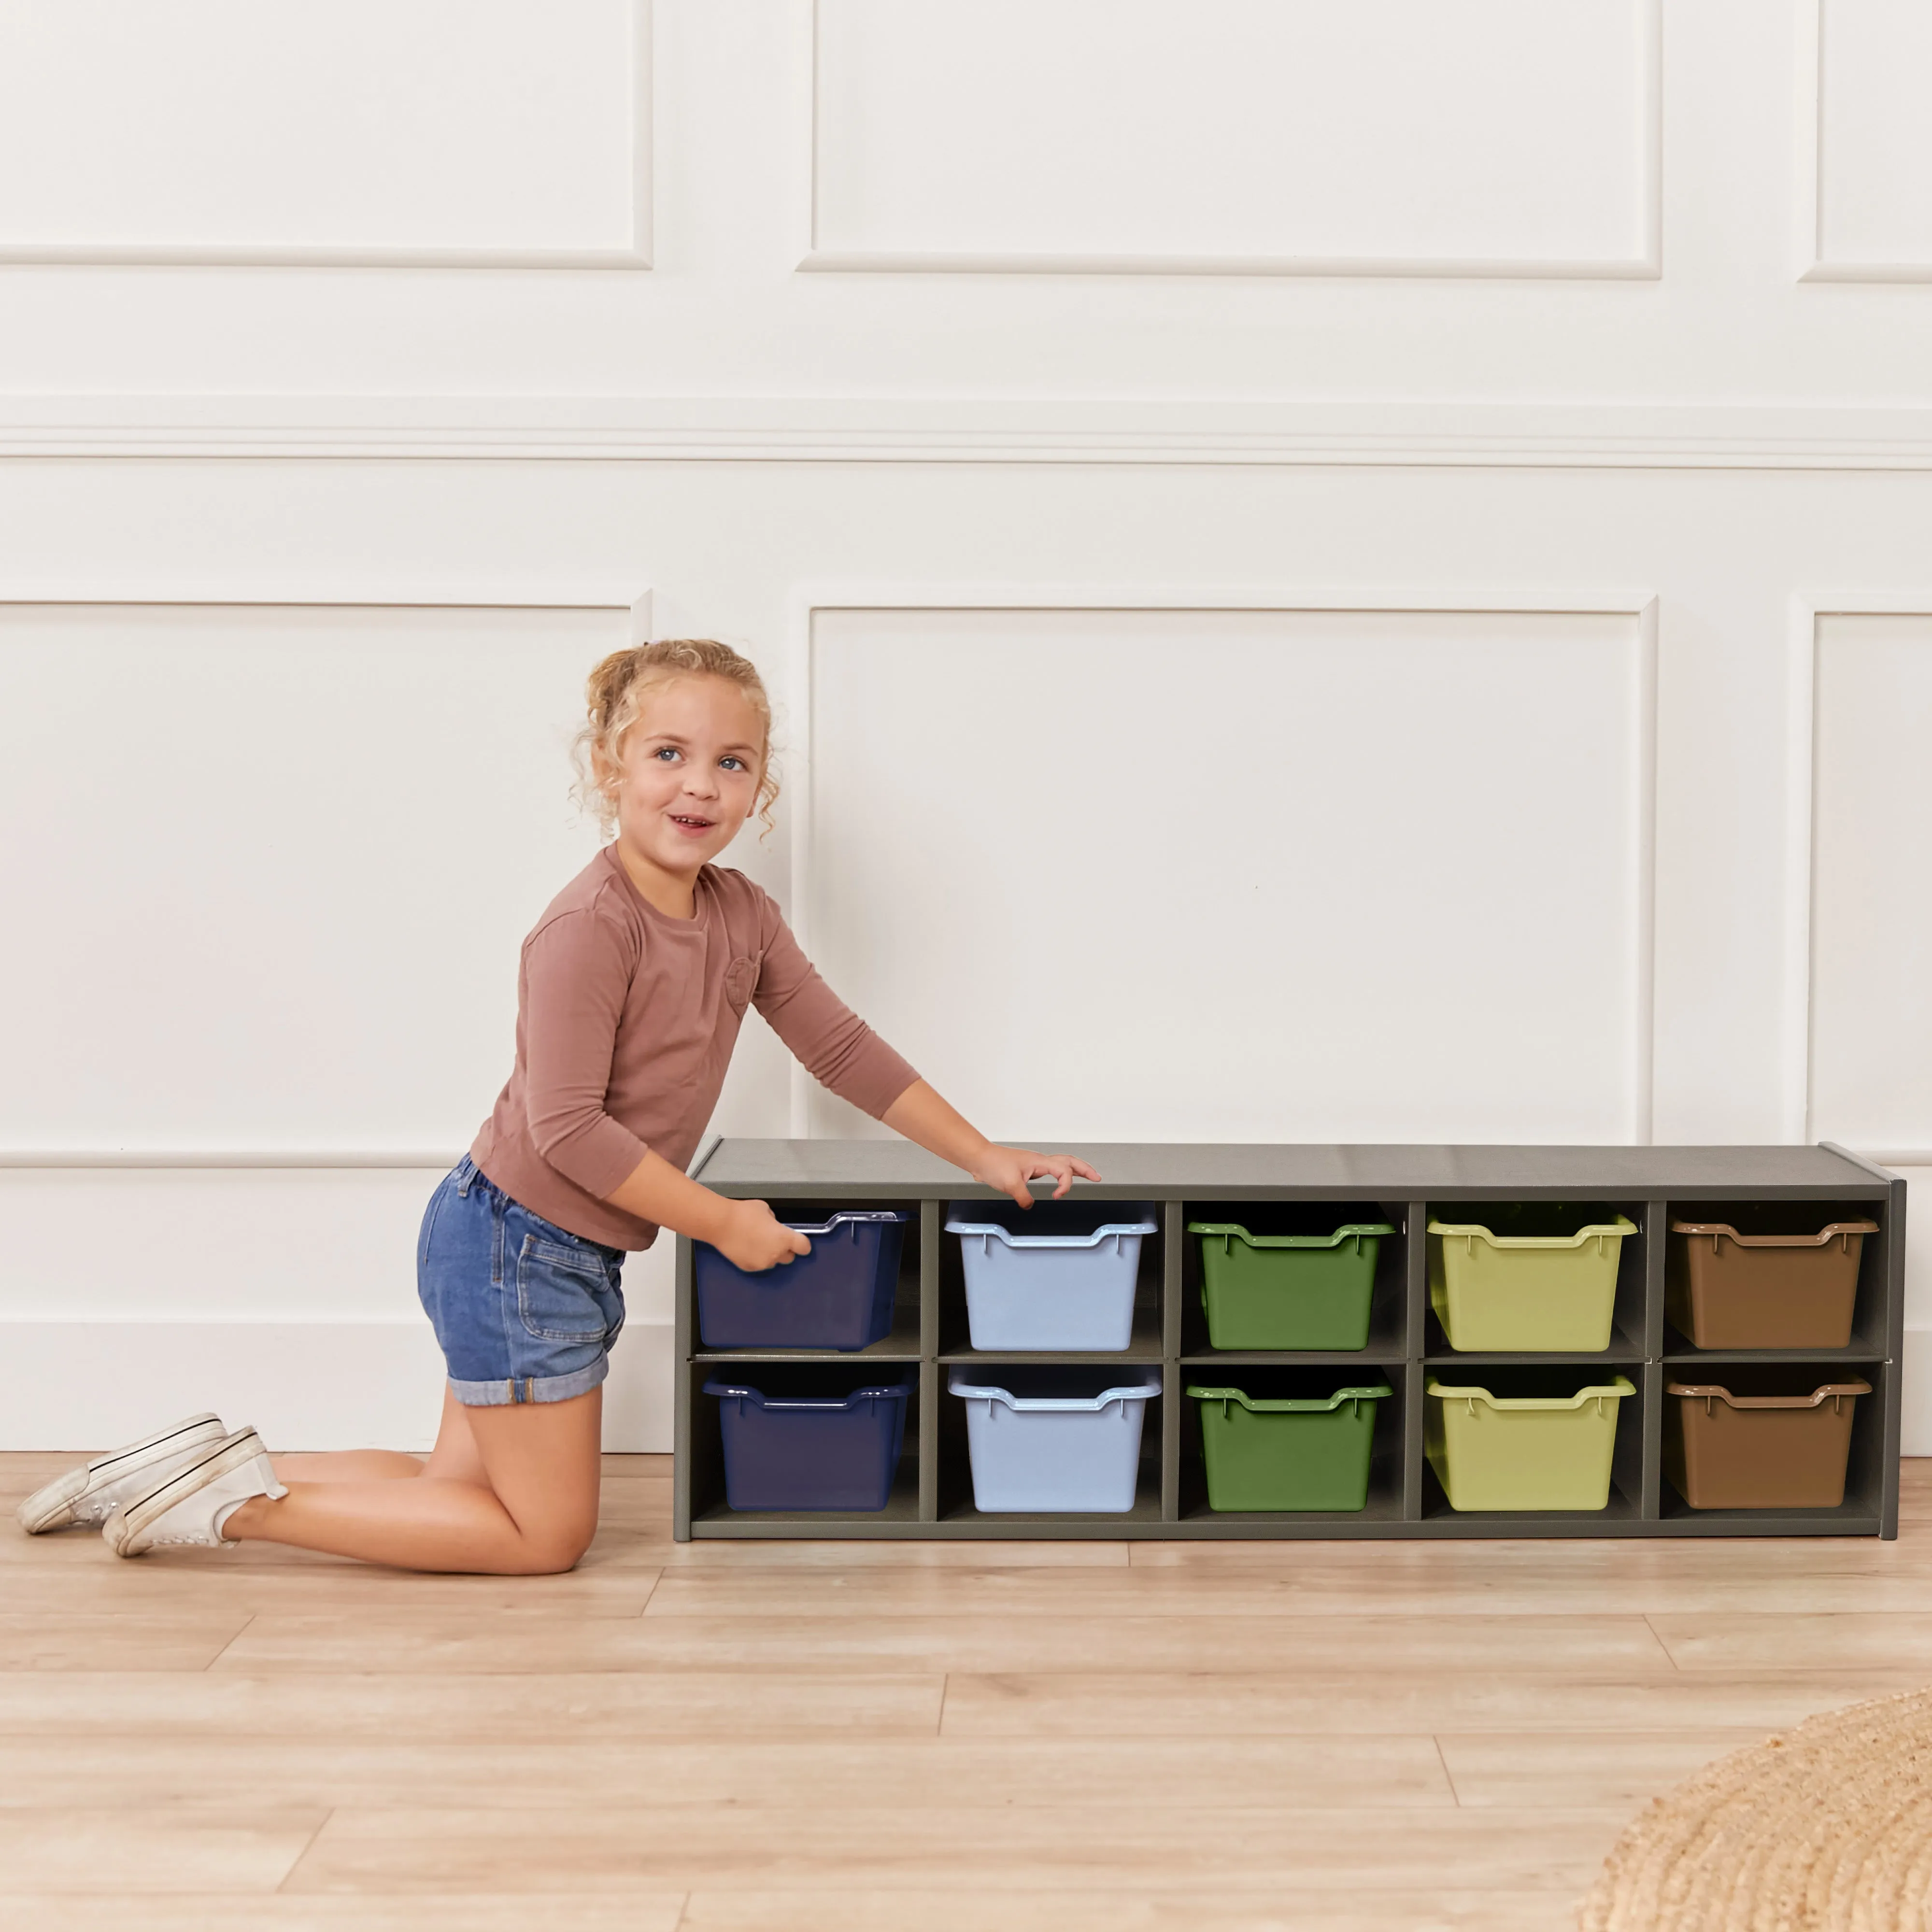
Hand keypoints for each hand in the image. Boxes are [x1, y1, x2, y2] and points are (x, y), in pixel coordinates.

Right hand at [716, 1199, 811, 1271]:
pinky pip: (758, 1265)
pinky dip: (756, 1258)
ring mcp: (762, 1263)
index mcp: (784, 1238)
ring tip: (756, 1242)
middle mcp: (776, 1254)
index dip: (802, 1244)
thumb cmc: (744, 1213)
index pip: (804, 1248)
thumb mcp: (766, 1210)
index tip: (798, 1242)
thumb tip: (774, 1227)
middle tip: (773, 1239)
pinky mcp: (749, 1268)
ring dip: (769, 1255)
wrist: (721, 1224)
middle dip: (784, 1250)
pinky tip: (746, 1247)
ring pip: (772, 1262)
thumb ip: (775, 1222)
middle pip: (789, 1258)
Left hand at [969, 1145, 1101, 1207]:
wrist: (980, 1158)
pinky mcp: (1028, 1168)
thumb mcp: (1010, 1185)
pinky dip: (1060, 1173)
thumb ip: (1023, 1198)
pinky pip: (1050, 1169)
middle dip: (1085, 1169)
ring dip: (1075, 1169)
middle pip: (1069, 1161)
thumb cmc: (993, 1164)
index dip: (1065, 1185)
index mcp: (1039, 1161)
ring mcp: (1034, 1164)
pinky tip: (1059, 1180)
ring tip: (1086, 1176)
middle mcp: (1039, 1161)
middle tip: (1097, 1177)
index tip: (1057, 1197)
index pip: (1063, 1171)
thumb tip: (1030, 1205)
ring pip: (1061, 1163)